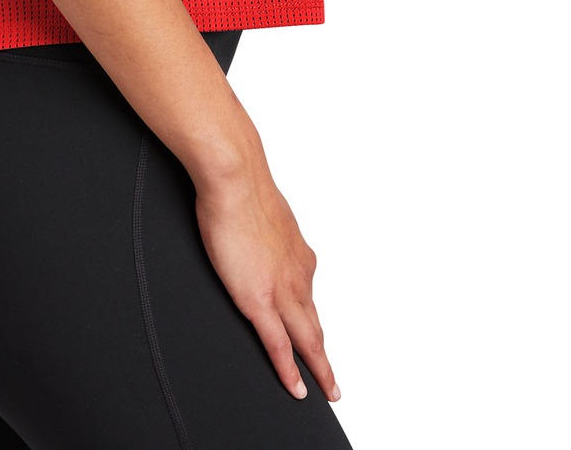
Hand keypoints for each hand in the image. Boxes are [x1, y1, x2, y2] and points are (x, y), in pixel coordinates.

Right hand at [193, 161, 340, 402]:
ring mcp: (281, 290)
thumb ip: (267, 233)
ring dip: (319, 370)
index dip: (313, 324)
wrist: (236, 178)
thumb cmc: (243, 188)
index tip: (317, 339)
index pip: (309, 298)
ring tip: (326, 391)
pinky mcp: (259, 299)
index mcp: (297, 255)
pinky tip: (295, 390)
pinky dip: (289, 372)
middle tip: (334, 384)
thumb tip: (258, 230)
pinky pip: (278, 346)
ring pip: (307, 341)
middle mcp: (297, 275)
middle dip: (325, 358)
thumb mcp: (264, 215)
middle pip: (315, 327)